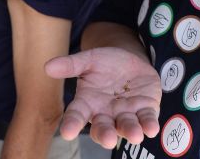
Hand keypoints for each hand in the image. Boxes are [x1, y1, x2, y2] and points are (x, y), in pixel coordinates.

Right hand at [45, 47, 161, 148]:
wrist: (130, 60)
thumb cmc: (105, 63)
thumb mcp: (89, 60)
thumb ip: (71, 64)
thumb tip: (47, 66)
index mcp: (87, 103)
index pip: (76, 116)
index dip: (72, 125)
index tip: (67, 133)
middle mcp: (105, 114)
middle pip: (102, 128)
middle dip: (105, 134)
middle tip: (108, 139)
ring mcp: (126, 114)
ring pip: (126, 126)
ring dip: (130, 132)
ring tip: (135, 136)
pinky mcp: (145, 110)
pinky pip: (146, 119)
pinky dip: (149, 125)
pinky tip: (151, 129)